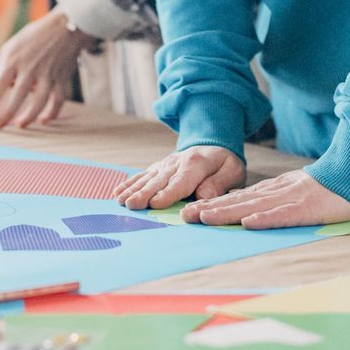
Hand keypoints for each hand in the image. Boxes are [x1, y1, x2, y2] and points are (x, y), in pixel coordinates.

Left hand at [0, 10, 91, 128]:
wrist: (64, 27)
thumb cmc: (32, 38)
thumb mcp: (8, 47)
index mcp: (13, 59)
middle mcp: (30, 68)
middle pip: (17, 97)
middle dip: (6, 114)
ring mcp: (48, 74)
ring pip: (39, 102)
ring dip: (29, 117)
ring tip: (19, 125)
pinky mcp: (61, 78)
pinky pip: (58, 100)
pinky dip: (52, 113)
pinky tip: (43, 120)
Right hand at [113, 145, 245, 209]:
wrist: (213, 144)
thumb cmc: (224, 164)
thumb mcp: (232, 171)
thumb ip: (219, 183)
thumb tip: (203, 196)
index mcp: (196, 163)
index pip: (181, 181)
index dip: (168, 193)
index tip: (155, 204)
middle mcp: (176, 162)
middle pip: (159, 181)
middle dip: (145, 193)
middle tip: (132, 205)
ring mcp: (164, 164)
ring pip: (147, 178)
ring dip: (133, 189)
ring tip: (121, 201)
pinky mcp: (157, 168)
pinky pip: (141, 175)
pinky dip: (128, 183)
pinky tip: (117, 192)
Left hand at [187, 169, 349, 228]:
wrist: (348, 174)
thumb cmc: (318, 188)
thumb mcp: (285, 192)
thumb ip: (263, 199)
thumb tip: (237, 207)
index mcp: (267, 192)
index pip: (234, 199)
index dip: (210, 205)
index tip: (188, 212)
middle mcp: (272, 194)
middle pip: (236, 203)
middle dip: (209, 209)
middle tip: (184, 216)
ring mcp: (287, 200)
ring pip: (252, 207)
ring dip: (227, 213)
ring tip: (205, 218)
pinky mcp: (304, 208)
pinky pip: (282, 214)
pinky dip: (265, 219)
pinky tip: (248, 224)